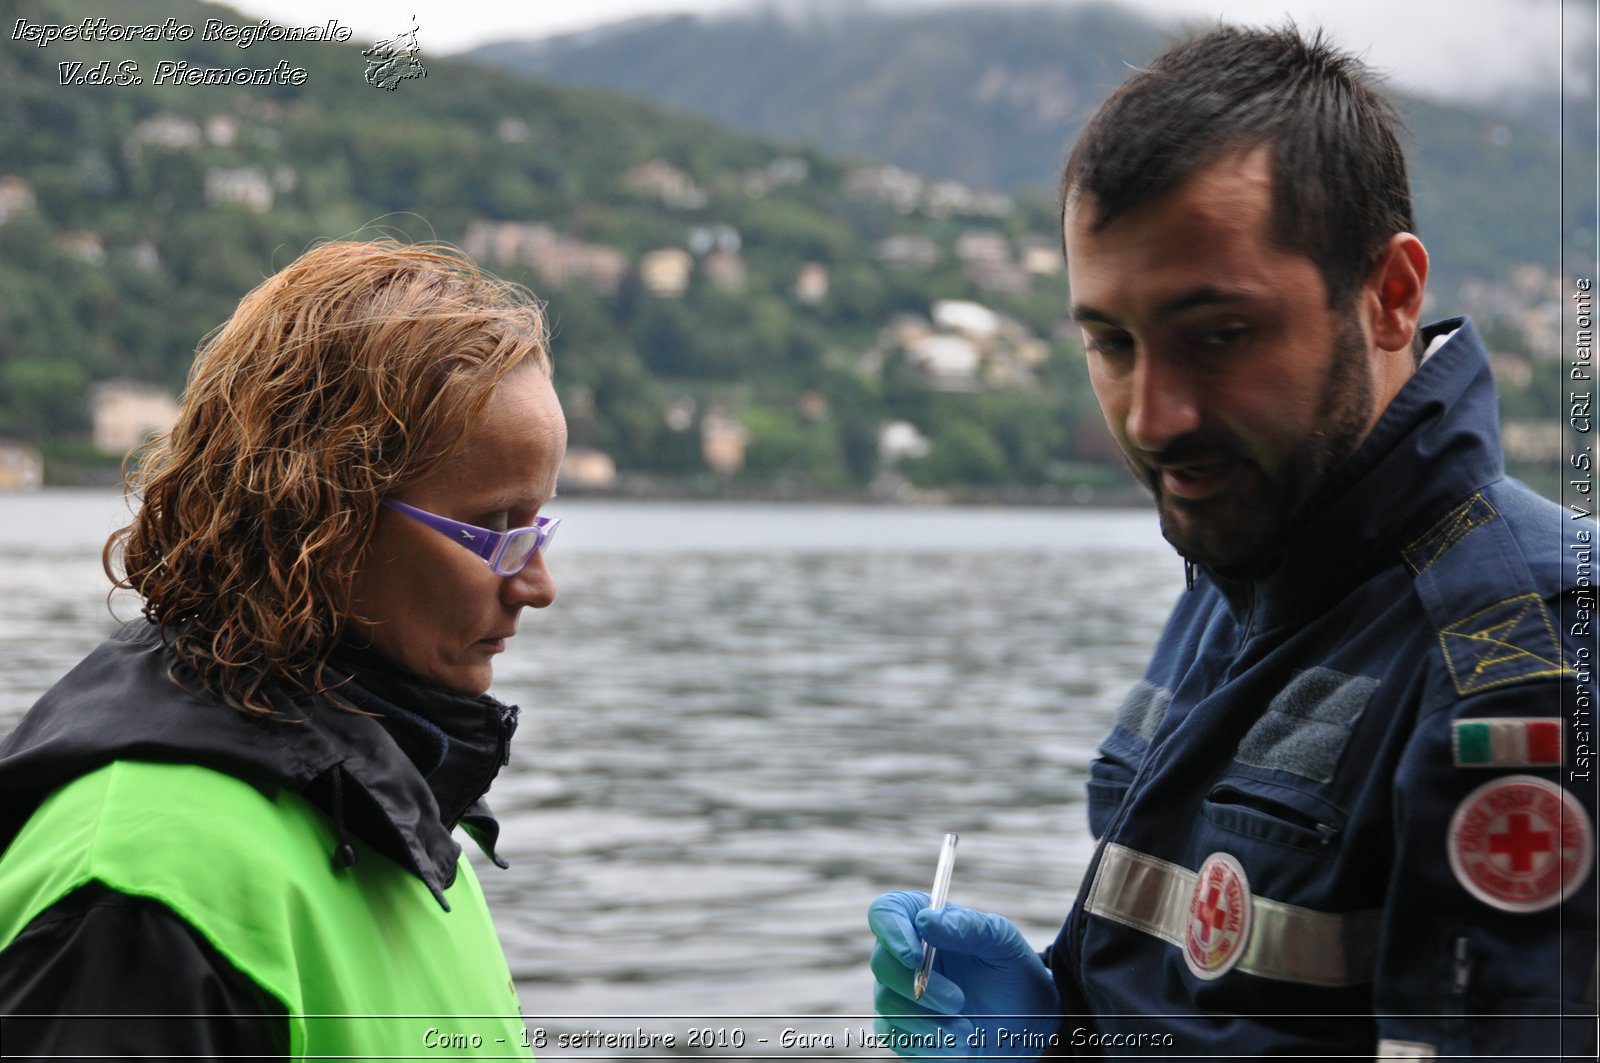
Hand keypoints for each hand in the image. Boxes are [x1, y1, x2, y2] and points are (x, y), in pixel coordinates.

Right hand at [868, 891, 1058, 1059]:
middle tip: (958, 1000)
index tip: (914, 956)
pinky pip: (894, 1035)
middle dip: (919, 985)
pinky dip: (927, 1043)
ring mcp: (900, 993)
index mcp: (923, 922)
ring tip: (969, 1030)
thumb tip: (924, 920)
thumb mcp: (1000, 940)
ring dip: (928, 1020)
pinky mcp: (903, 1028)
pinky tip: (958, 1045)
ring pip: (887, 1002)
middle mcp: (905, 955)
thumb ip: (965, 925)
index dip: (891, 931)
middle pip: (881, 962)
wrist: (1026, 1020)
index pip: (886, 912)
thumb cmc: (1011, 970)